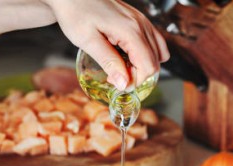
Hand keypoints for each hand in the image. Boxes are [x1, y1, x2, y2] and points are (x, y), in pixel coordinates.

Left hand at [42, 0, 168, 88]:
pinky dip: (145, 55)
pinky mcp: (138, 20)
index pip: (148, 67)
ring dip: (141, 67)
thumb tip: (124, 83)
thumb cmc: (76, 14)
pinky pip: (153, 42)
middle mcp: (141, 25)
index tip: (116, 84)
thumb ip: (108, 62)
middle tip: (115, 78)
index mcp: (130, 31)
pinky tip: (128, 58)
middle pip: (154, 62)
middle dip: (138, 76)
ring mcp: (142, 21)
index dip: (135, 82)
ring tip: (120, 68)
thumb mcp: (88, 41)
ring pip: (157, 53)